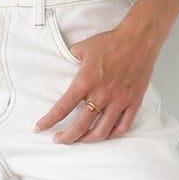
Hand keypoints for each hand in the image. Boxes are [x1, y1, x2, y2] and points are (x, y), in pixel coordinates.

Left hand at [34, 25, 156, 144]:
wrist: (139, 39)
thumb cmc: (111, 42)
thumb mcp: (83, 47)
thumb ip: (70, 57)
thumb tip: (63, 61)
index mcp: (85, 82)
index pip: (62, 108)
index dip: (49, 121)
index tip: (40, 128)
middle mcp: (101, 94)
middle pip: (80, 126)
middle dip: (66, 137)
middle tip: (59, 140)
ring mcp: (119, 100)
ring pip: (101, 131)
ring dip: (88, 139)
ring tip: (80, 140)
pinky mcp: (133, 102)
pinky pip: (123, 126)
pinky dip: (113, 134)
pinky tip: (106, 135)